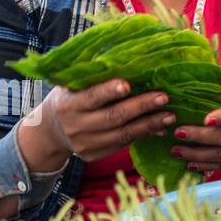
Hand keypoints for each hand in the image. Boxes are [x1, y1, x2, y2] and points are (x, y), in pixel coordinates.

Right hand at [17, 79, 176, 171]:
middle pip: (112, 117)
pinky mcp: (94, 155)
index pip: (91, 97)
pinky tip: (158, 127)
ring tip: (169, 116)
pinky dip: (142, 135)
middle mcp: (76, 126)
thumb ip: (93, 77)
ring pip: (122, 135)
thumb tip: (128, 64)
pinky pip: (122, 144)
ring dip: (148, 125)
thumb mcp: (70, 85)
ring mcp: (85, 144)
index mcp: (68, 104)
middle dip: (140, 107)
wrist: (50, 131)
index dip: (109, 91)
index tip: (128, 84)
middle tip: (163, 97)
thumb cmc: (68, 98)